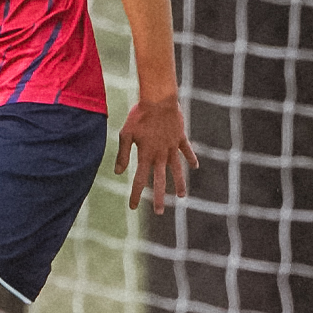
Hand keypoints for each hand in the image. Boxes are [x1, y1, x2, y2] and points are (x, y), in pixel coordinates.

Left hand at [114, 94, 198, 214]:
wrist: (159, 100)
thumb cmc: (139, 115)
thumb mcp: (126, 134)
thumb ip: (123, 154)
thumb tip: (118, 172)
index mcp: (146, 155)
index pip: (140, 180)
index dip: (136, 194)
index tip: (133, 207)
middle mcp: (160, 155)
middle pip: (160, 181)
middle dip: (159, 198)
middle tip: (159, 212)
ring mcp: (172, 147)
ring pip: (177, 170)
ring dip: (179, 184)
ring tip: (182, 197)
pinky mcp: (181, 138)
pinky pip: (187, 151)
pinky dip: (191, 159)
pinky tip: (195, 167)